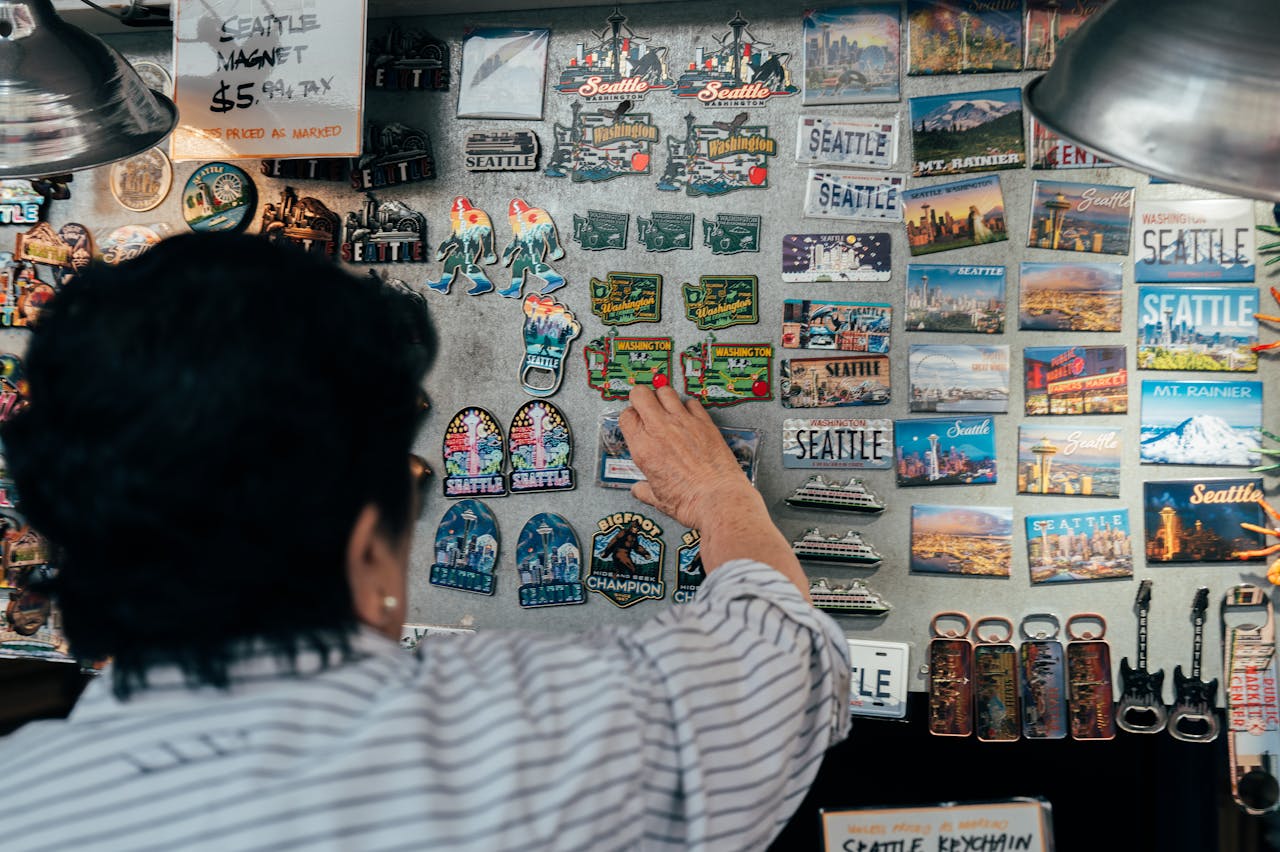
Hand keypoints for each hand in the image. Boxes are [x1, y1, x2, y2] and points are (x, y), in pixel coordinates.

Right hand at [617, 385, 751, 528]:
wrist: (718, 500)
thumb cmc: (690, 501)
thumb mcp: (657, 499)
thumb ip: (644, 490)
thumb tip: (638, 489)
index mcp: (644, 447)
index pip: (626, 416)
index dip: (630, 417)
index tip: (635, 421)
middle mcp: (660, 430)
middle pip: (641, 394)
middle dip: (641, 397)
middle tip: (646, 406)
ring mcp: (683, 423)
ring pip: (665, 391)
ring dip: (663, 397)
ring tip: (666, 407)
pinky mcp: (704, 422)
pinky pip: (691, 401)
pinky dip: (688, 406)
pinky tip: (689, 417)